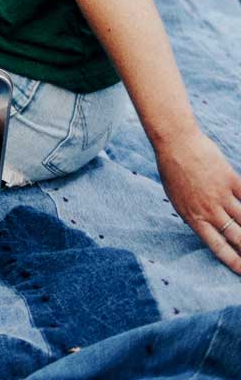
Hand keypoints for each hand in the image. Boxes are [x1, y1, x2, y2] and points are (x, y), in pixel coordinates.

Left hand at [156, 128, 240, 271]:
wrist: (175, 142)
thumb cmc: (172, 171)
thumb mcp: (176, 200)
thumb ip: (193, 216)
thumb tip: (205, 229)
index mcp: (194, 218)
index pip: (218, 247)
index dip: (234, 262)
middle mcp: (210, 210)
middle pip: (237, 238)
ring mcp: (221, 195)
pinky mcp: (229, 179)